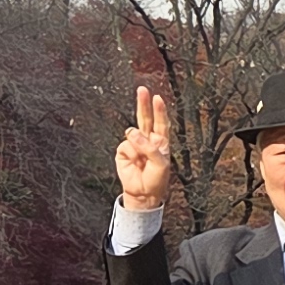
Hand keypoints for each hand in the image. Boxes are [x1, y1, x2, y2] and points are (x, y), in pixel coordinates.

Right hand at [117, 85, 173, 210]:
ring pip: (133, 133)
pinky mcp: (123, 151)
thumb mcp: (161, 164)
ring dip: (138, 144)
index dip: (159, 110)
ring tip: (142, 159)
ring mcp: (135, 145)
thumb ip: (149, 147)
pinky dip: (130, 153)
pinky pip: (125, 145)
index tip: (158, 98)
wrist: (143, 194)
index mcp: (160, 142)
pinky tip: (133, 162)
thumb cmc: (156, 180)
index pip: (161, 123)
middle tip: (142, 90)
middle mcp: (148, 141)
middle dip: (143, 104)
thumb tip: (132, 133)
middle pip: (145, 118)